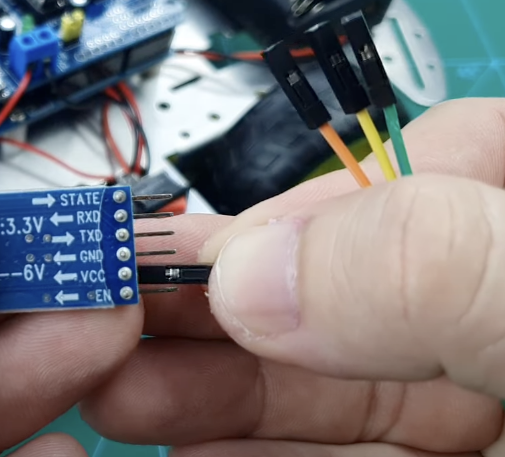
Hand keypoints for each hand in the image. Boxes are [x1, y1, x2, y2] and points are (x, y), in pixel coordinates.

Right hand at [82, 98, 504, 455]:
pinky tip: (193, 447)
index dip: (313, 197)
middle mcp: (496, 310)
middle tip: (124, 314)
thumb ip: (426, 265)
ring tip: (121, 388)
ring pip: (327, 382)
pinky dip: (260, 456)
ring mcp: (485, 404)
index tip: (228, 246)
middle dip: (221, 300)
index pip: (430, 162)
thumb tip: (258, 268)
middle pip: (344, 284)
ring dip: (212, 385)